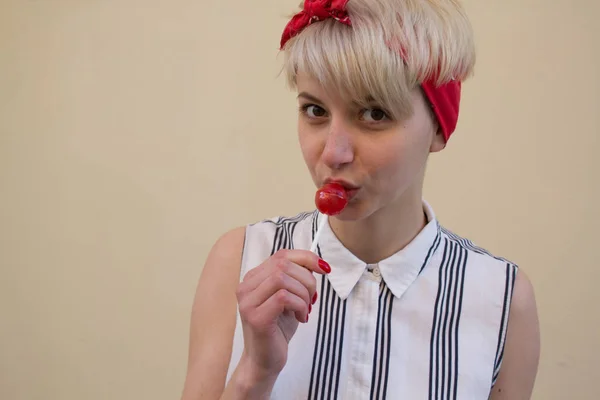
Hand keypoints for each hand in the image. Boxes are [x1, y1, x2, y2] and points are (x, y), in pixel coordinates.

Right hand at [235, 249, 330, 381]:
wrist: (265, 361)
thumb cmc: (278, 330)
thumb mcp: (290, 298)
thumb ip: (296, 279)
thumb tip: (316, 264)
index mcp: (253, 278)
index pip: (281, 255)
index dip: (306, 258)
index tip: (324, 269)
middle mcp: (246, 287)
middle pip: (283, 264)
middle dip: (307, 280)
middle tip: (312, 299)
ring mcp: (248, 302)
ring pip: (283, 279)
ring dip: (303, 294)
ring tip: (305, 310)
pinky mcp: (255, 317)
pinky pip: (283, 297)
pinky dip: (299, 305)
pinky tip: (301, 318)